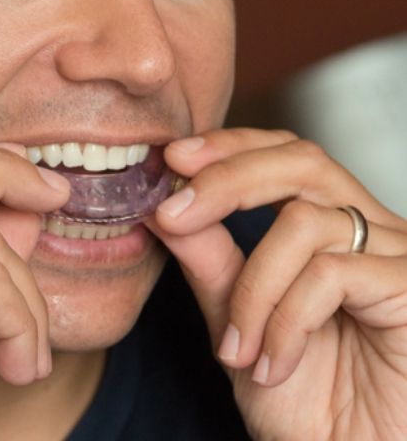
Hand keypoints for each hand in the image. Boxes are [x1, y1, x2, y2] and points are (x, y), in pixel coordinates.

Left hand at [146, 128, 406, 440]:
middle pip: (301, 161)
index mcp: (332, 226)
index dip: (230, 147)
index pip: (284, 154)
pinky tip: (275, 364)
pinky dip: (285, 320)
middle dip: (228, 179)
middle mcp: (370, 231)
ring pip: (304, 223)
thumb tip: (164, 204)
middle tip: (175, 211)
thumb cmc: (301, 401)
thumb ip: (208, 258)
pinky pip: (331, 275)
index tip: (173, 157)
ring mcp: (396, 258)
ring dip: (252, 288)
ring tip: (237, 348)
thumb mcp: (237, 317)